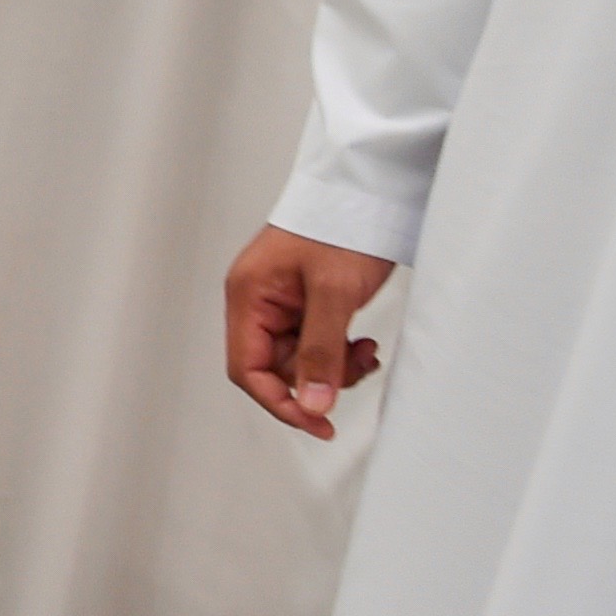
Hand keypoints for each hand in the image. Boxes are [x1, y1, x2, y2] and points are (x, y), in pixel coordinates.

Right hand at [223, 223, 393, 439]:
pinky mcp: (306, 302)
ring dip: (334, 367)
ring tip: (365, 352)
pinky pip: (315, 344)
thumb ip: (322, 352)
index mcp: (248, 296)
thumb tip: (312, 405)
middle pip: (274, 367)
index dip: (279, 401)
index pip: (247, 368)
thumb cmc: (340, 226)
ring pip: (299, 359)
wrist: (367, 192)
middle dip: (316, 380)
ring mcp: (281, 303)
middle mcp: (258, 302)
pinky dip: (340, 353)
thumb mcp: (335, 294)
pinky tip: (362, 342)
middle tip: (355, 372)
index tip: (317, 423)